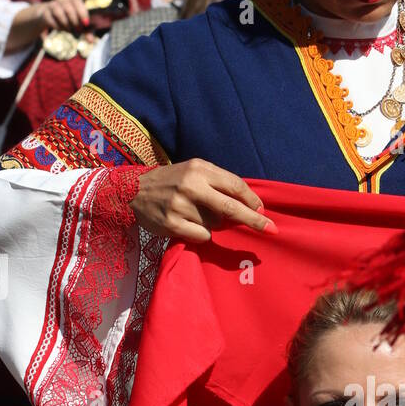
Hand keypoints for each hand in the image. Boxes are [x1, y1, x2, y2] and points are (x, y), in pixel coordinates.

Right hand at [36, 0, 90, 32]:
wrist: (47, 15)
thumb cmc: (67, 18)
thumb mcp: (77, 23)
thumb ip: (86, 31)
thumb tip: (91, 41)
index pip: (77, 1)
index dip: (82, 12)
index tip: (86, 23)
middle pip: (68, 7)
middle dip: (74, 20)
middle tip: (78, 29)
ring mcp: (52, 5)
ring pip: (58, 12)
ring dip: (65, 23)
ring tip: (69, 29)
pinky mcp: (45, 12)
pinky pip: (50, 19)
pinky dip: (56, 25)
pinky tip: (60, 29)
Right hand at [131, 159, 273, 243]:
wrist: (132, 190)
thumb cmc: (172, 181)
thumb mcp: (194, 171)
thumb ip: (219, 182)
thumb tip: (251, 203)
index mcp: (199, 169)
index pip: (234, 185)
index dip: (252, 200)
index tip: (264, 211)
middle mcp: (191, 186)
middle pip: (231, 208)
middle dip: (254, 220)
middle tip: (272, 230)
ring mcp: (180, 206)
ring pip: (215, 224)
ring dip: (212, 223)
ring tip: (193, 213)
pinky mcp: (172, 224)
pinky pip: (202, 235)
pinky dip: (201, 233)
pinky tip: (187, 224)